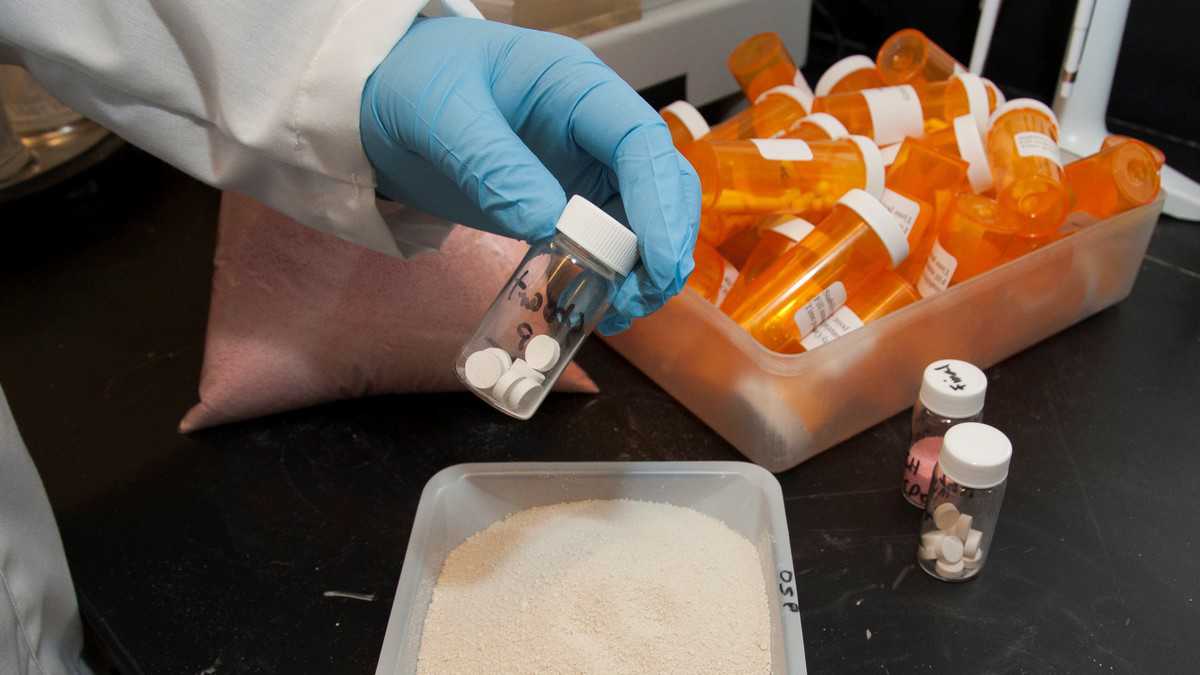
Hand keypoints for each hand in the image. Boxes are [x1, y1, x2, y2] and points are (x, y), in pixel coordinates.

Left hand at [360, 17, 699, 333]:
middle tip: (641, 297)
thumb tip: (548, 223)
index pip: (641, 141)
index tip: (658, 261)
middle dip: (663, 243)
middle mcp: (593, 127)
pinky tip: (597, 306)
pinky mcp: (565, 202)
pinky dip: (608, 277)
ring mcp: (583, 167)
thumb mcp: (443, 117)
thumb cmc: (415, 84)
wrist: (382, 101)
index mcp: (576, 86)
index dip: (660, 203)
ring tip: (619, 311)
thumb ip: (495, 166)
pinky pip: (603, 242)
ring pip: (640, 219)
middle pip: (658, 183)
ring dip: (642, 268)